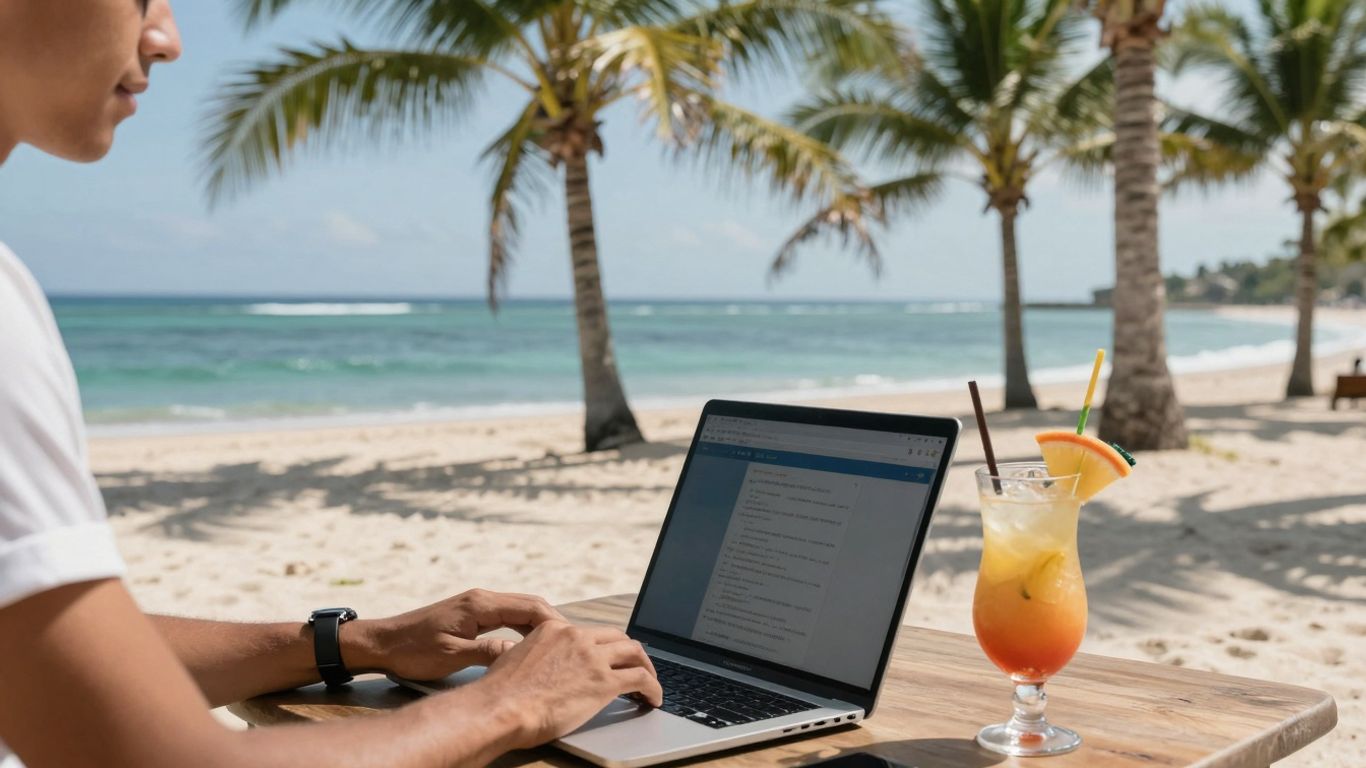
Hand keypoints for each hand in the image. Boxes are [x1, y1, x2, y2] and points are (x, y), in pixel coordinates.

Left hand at [347, 589, 564, 680]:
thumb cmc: (413, 650)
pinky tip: (530, 643)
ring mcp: (477, 603)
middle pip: (529, 603)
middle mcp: (482, 598)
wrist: (383, 642)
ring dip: (539, 624)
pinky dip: (524, 625)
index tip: (569, 640)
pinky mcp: (472, 612)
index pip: (529, 607)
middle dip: (552, 622)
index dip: (553, 623)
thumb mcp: (451, 656)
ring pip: (519, 608)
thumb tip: (521, 655)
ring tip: (557, 645)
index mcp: (480, 605)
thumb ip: (488, 652)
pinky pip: (507, 614)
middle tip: (571, 644)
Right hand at [476, 621, 662, 747]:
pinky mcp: (604, 681)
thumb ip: (536, 658)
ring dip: (647, 667)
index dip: (604, 646)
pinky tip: (654, 699)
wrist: (500, 708)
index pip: (590, 633)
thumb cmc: (500, 695)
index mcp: (554, 630)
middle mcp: (576, 637)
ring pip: (634, 653)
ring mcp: (592, 657)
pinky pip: (641, 680)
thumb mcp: (516, 660)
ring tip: (651, 683)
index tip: (609, 657)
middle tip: (637, 666)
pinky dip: (653, 688)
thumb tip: (543, 672)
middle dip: (631, 652)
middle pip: (617, 637)